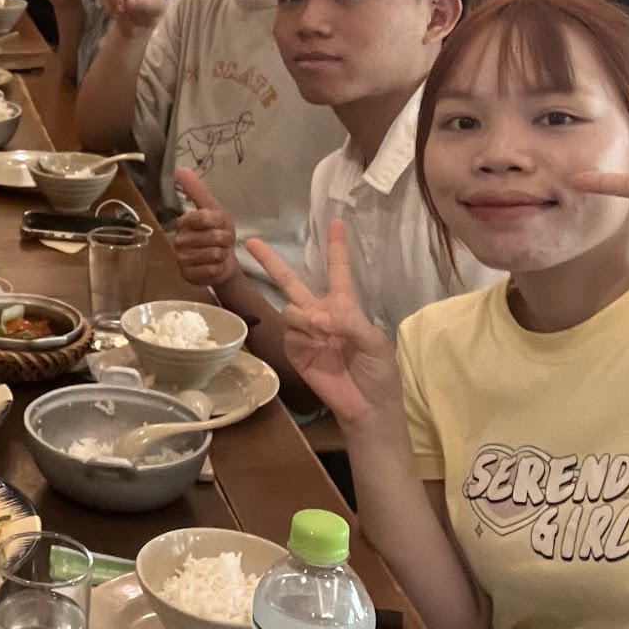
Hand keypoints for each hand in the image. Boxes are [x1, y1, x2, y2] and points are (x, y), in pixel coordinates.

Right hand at [171, 168, 240, 288]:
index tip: (221, 225)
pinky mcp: (187, 275)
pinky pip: (211, 270)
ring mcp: (181, 258)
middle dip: (225, 240)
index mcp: (184, 221)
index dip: (220, 222)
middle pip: (212, 237)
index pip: (204, 217)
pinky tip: (214, 267)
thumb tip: (180, 168)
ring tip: (217, 254)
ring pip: (213, 254)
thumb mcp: (214, 210)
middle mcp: (178, 239)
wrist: (222, 261)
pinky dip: (218, 269)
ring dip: (222, 255)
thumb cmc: (218, 233)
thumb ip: (197, 191)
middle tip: (222, 242)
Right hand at [248, 225, 403, 432]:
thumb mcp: (374, 342)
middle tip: (250, 241)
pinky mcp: (293, 349)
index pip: (338, 271)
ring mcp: (304, 332)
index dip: (336, 247)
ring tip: (325, 337)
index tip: (336, 222)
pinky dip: (303, 336)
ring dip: (307, 318)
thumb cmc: (379, 372)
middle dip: (271, 261)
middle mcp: (320, 313)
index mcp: (345, 306)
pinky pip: (290, 331)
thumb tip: (314, 316)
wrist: (366, 407)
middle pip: (291, 281)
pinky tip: (317, 348)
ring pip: (292, 308)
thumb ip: (347, 322)